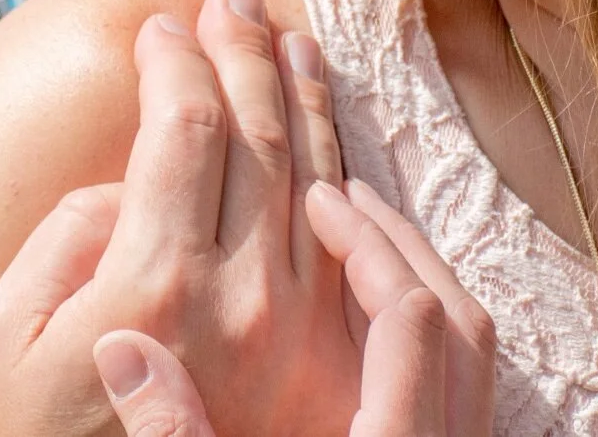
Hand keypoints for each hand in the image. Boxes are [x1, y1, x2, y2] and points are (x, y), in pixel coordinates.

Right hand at [0, 0, 358, 436]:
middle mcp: (242, 302)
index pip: (185, 129)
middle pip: (261, 139)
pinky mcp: (336, 370)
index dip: (176, 63)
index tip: (162, 27)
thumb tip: (126, 183)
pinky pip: (363, 254)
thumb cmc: (46, 434)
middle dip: (245, 54)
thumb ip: (61, 243)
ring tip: (293, 43)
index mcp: (155, 284)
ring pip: (324, 180)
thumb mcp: (9, 343)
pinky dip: (351, 181)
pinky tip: (331, 151)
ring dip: (309, 101)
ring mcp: (302, 337)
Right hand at [89, 183, 493, 436]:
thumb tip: (123, 349)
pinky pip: (464, 397)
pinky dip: (424, 342)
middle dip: (401, 251)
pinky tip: (362, 336)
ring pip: (473, 363)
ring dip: (417, 291)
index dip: (370, 249)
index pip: (413, 323)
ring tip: (352, 251)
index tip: (317, 201)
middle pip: (460, 328)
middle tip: (336, 200)